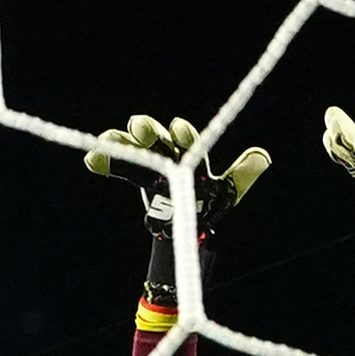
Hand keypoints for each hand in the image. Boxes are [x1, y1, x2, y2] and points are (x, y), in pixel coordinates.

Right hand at [86, 114, 267, 231]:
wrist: (190, 229)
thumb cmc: (211, 205)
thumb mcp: (229, 191)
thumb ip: (243, 174)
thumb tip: (262, 156)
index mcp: (192, 154)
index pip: (188, 140)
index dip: (183, 134)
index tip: (177, 127)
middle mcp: (170, 154)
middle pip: (157, 139)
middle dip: (149, 131)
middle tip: (140, 126)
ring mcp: (151, 167)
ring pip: (134, 150)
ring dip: (122, 143)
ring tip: (109, 140)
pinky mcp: (136, 178)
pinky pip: (118, 168)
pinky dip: (105, 162)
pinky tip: (92, 159)